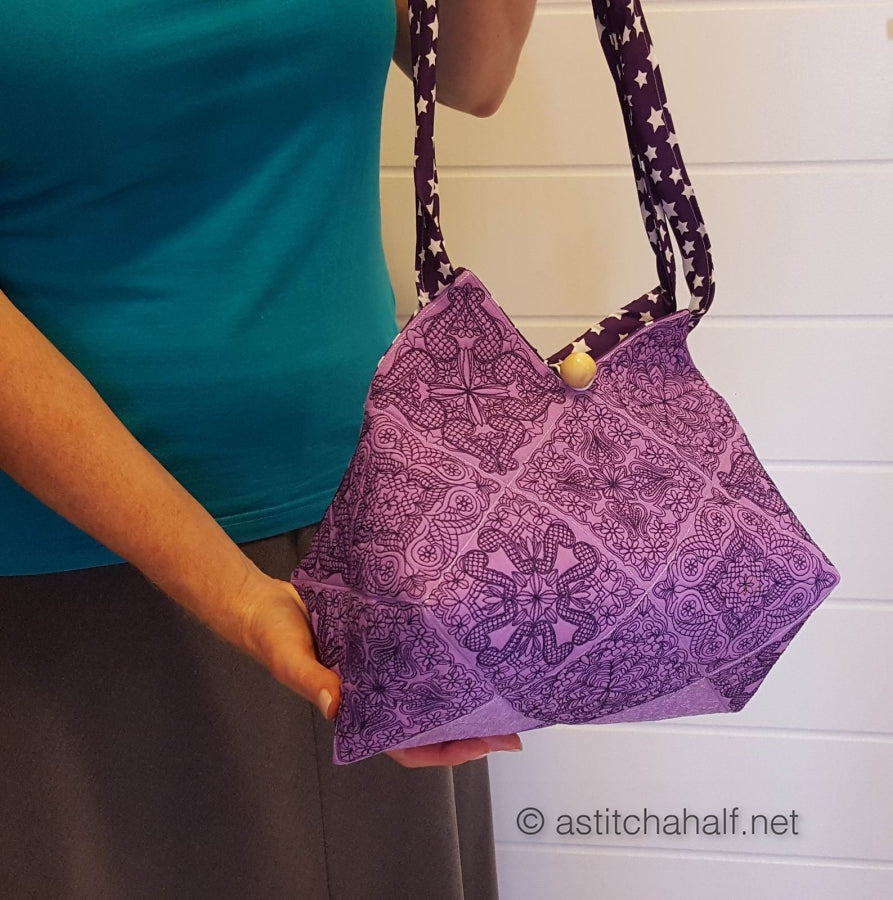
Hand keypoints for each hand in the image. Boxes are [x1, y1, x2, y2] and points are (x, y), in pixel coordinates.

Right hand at [229, 573, 524, 767]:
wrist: (265, 602)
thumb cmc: (272, 636)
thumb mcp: (289, 659)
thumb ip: (311, 680)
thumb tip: (336, 704)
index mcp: (356, 709)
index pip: (406, 744)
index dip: (444, 750)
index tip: (481, 745)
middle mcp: (375, 691)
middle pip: (429, 720)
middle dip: (469, 725)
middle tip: (510, 721)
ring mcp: (382, 665)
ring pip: (429, 687)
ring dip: (460, 689)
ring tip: (498, 683)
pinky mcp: (383, 637)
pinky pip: (418, 650)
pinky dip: (440, 652)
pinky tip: (463, 641)